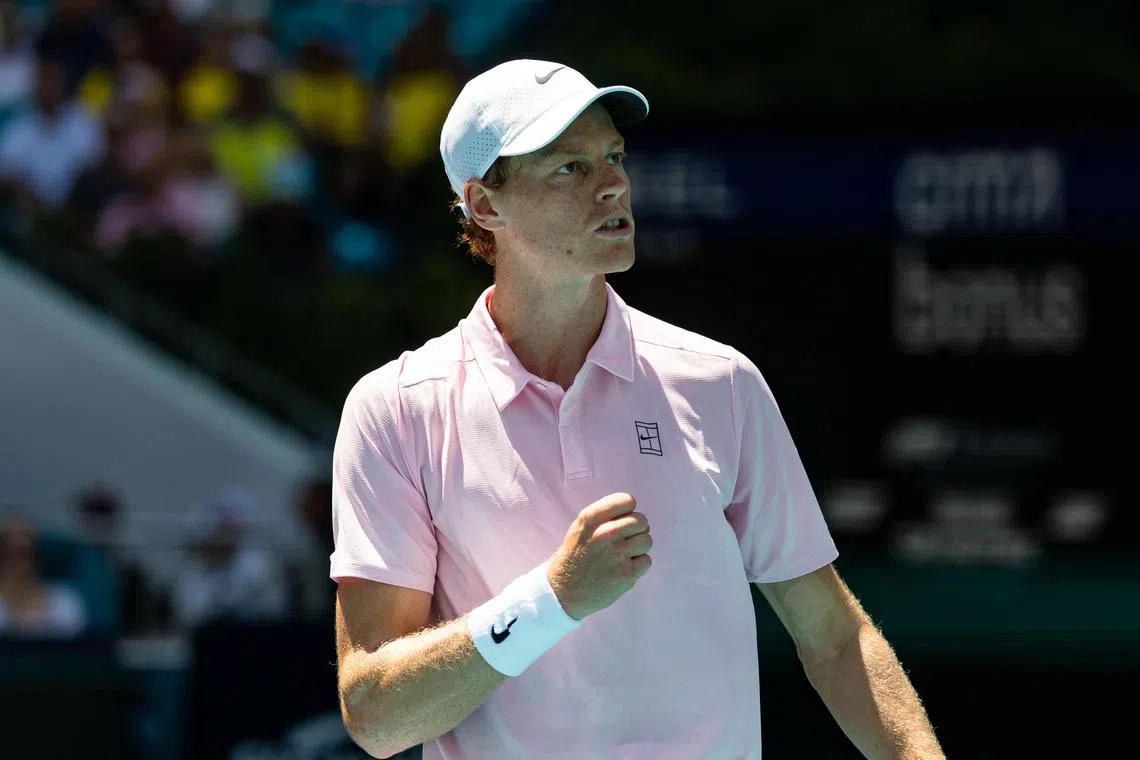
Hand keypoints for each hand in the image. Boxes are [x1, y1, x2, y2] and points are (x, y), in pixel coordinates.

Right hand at [546, 492, 651, 619]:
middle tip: (625, 540)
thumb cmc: (575, 555)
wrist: (564, 591)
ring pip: (647, 540)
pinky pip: (647, 560)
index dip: (628, 511)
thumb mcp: (580, 526)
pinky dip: (638, 565)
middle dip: (637, 529)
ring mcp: (617, 554)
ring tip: (623, 555)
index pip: (627, 500)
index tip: (622, 520)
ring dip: (639, 547)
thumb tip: (634, 511)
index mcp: (591, 518)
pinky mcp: (626, 574)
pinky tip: (623, 568)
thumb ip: (604, 514)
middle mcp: (604, 533)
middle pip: (641, 520)